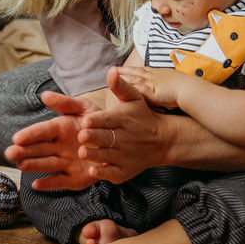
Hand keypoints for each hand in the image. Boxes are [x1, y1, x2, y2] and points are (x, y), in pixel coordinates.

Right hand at [4, 90, 101, 190]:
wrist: (118, 143)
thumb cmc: (99, 123)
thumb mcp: (84, 108)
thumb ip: (66, 103)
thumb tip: (44, 95)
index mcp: (59, 129)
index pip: (42, 131)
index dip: (30, 134)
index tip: (17, 138)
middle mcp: (59, 147)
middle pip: (39, 149)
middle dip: (24, 151)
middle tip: (10, 153)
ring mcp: (66, 164)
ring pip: (47, 164)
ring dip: (34, 165)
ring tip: (21, 165)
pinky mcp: (74, 179)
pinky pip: (60, 182)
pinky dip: (49, 184)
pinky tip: (37, 184)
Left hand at [71, 67, 168, 182]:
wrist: (162, 140)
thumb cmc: (141, 116)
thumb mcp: (134, 98)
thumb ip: (119, 86)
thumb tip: (111, 69)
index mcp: (122, 119)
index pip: (107, 119)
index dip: (96, 121)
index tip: (85, 121)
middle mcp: (124, 138)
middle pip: (105, 138)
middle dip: (93, 137)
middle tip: (82, 136)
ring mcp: (124, 156)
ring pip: (106, 156)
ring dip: (94, 154)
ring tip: (83, 152)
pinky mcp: (124, 171)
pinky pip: (112, 173)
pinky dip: (103, 172)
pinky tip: (93, 170)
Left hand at [113, 64, 179, 107]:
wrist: (187, 88)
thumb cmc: (184, 86)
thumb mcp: (174, 80)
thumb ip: (167, 82)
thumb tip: (167, 84)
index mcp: (158, 73)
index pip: (142, 69)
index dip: (132, 68)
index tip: (124, 67)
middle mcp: (152, 76)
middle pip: (134, 72)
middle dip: (123, 71)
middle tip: (113, 69)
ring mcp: (150, 83)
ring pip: (132, 79)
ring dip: (122, 78)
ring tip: (112, 78)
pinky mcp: (149, 91)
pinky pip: (135, 90)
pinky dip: (127, 89)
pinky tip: (118, 91)